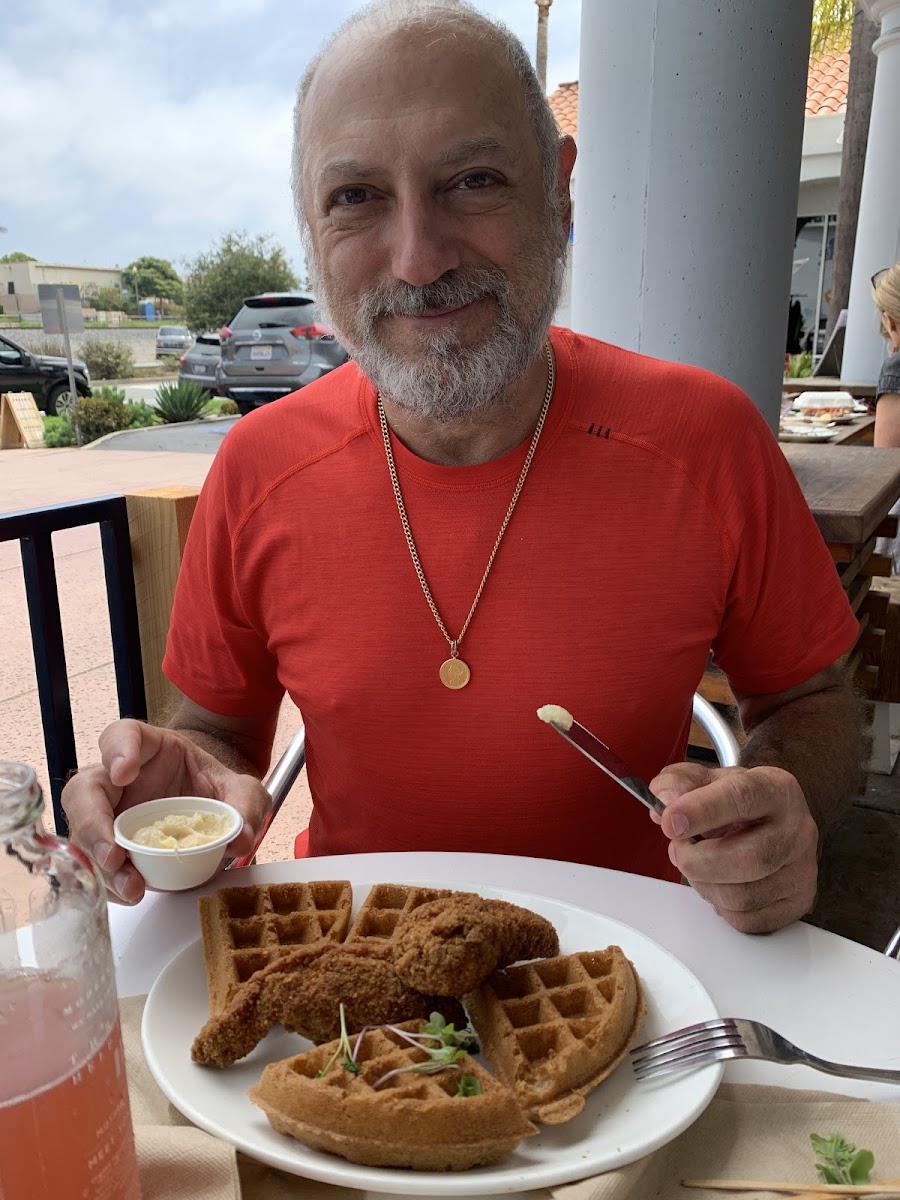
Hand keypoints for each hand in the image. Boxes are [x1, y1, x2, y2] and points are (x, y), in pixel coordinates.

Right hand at [62, 719, 271, 904]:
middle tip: (114, 855)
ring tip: (131, 886)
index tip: (124, 772)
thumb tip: (241, 838)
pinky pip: (96, 863)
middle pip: (84, 790)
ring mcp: (109, 812)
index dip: (117, 750)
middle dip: (93, 824)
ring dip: (101, 865)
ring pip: (84, 833)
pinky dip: (110, 882)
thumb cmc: (215, 788)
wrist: (210, 809)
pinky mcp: (109, 844)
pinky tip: (130, 893)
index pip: (122, 735)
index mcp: (150, 749)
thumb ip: (246, 804)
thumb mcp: (241, 789)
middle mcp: (119, 779)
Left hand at [649, 762, 818, 933]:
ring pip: (743, 896)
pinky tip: (720, 883)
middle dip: (697, 861)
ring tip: (699, 865)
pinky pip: (747, 920)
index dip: (701, 811)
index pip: (742, 798)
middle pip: (747, 859)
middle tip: (678, 849)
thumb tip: (666, 801)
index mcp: (776, 789)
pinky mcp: (797, 902)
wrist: (769, 820)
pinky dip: (721, 906)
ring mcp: (802, 870)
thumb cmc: (735, 801)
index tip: (670, 822)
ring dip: (704, 885)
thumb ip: (677, 783)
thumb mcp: (703, 779)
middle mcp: (798, 829)